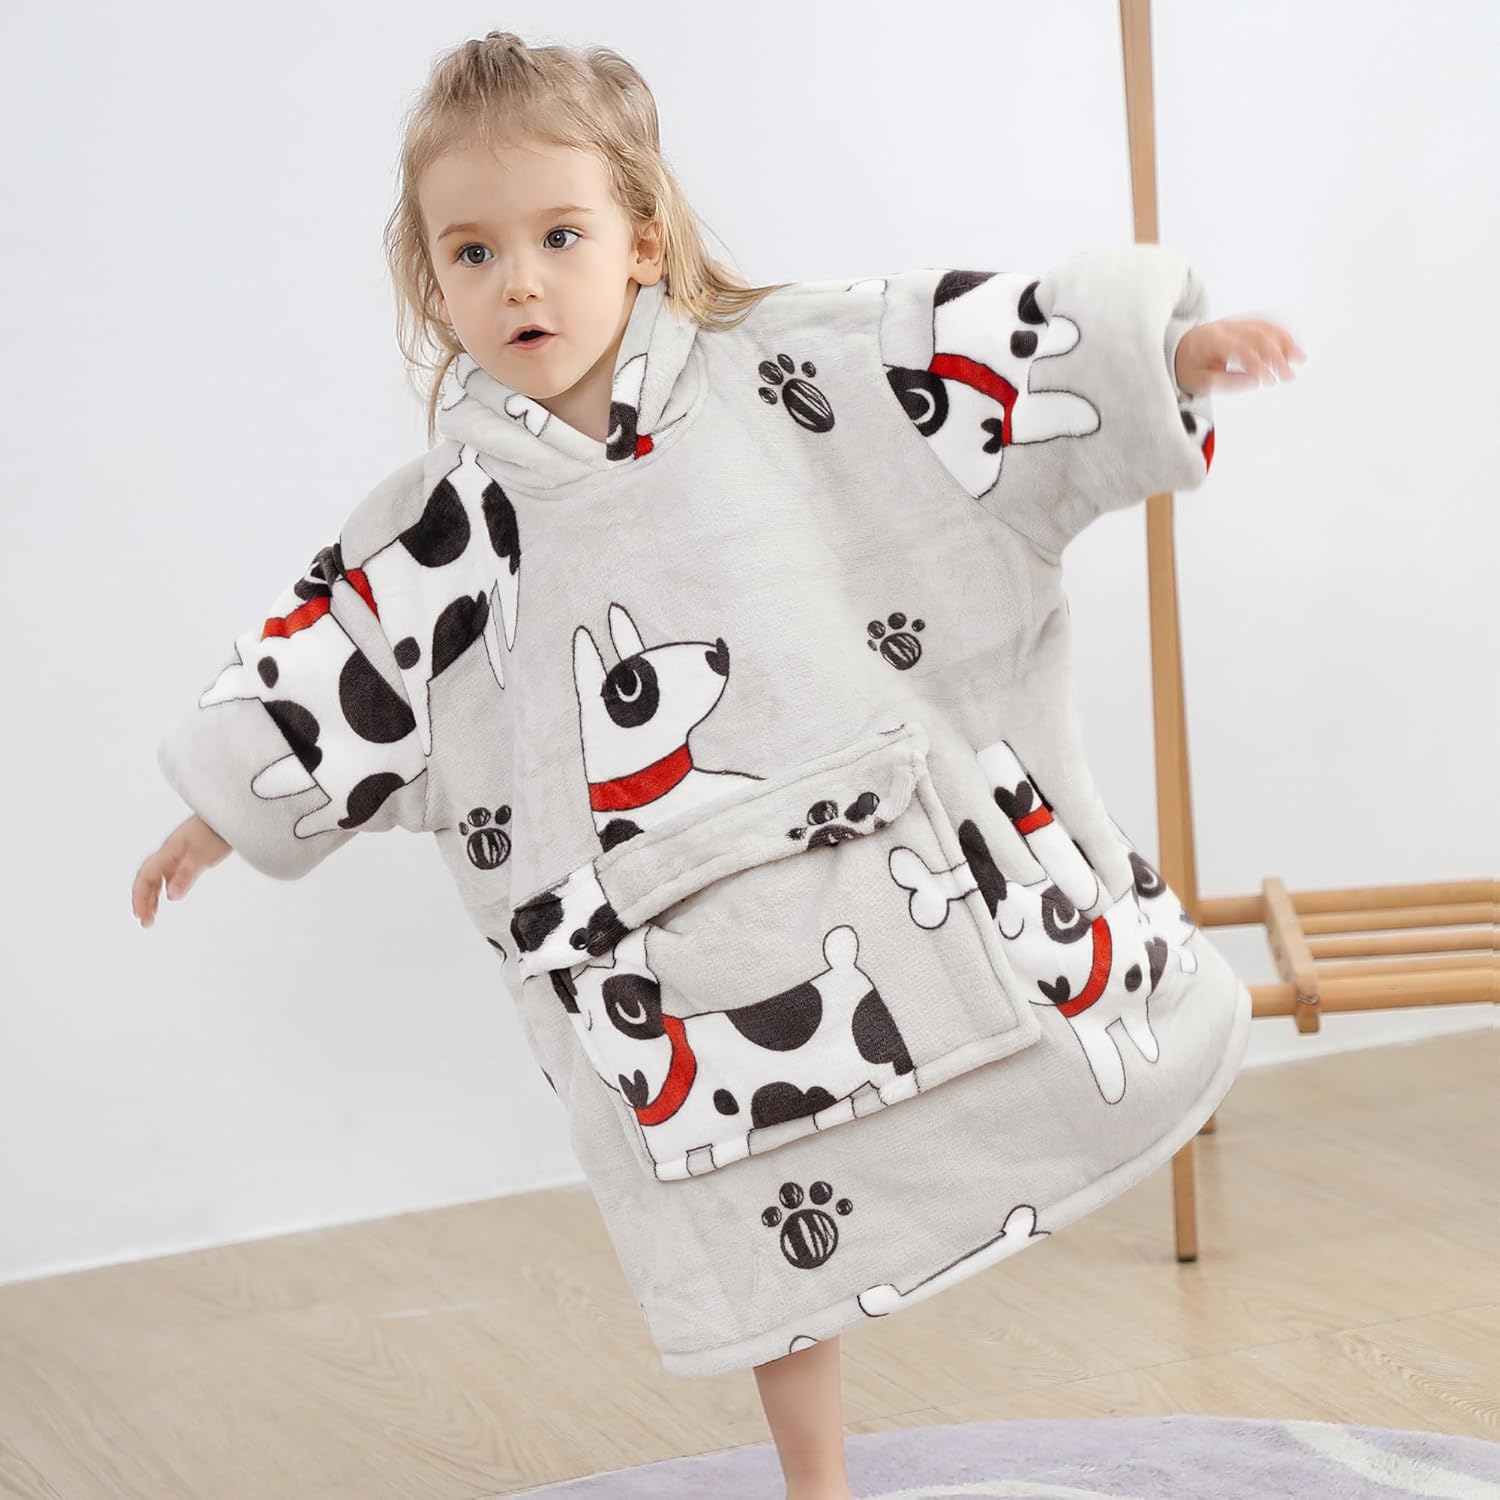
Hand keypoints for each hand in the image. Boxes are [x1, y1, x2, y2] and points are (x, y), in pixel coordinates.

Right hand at [133, 813, 232, 927]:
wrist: (235, 811)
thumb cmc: (219, 830)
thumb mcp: (203, 855)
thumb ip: (186, 875)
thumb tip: (171, 897)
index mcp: (169, 851)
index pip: (146, 876)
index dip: (140, 897)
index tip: (142, 917)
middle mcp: (170, 851)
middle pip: (148, 877)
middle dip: (143, 899)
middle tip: (146, 922)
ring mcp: (179, 851)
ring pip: (158, 875)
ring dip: (153, 894)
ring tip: (153, 914)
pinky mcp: (191, 851)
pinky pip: (170, 871)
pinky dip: (166, 885)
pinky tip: (171, 893)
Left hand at [1176, 317, 1305, 395]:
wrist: (1177, 350)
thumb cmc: (1187, 368)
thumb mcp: (1200, 382)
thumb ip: (1227, 383)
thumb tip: (1255, 382)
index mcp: (1212, 341)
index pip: (1241, 350)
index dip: (1258, 365)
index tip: (1270, 381)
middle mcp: (1225, 328)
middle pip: (1257, 336)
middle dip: (1277, 355)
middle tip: (1290, 375)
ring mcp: (1234, 323)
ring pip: (1264, 327)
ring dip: (1284, 342)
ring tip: (1300, 358)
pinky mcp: (1240, 324)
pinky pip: (1263, 323)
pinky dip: (1279, 333)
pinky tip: (1292, 345)